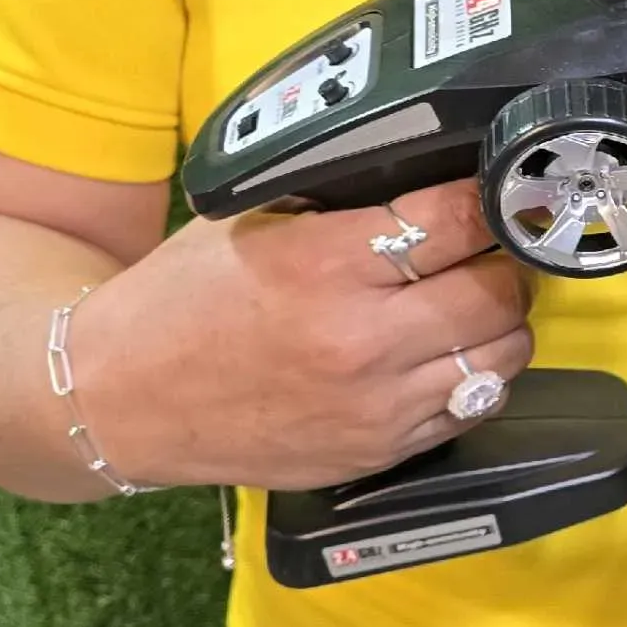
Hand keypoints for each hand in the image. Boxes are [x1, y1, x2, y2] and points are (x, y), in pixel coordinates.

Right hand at [64, 177, 536, 491]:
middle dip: (505, 260)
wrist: (121, 399)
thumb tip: (433, 176)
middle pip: (497, 289)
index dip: (485, 197)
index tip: (495, 190)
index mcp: (326, 264)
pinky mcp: (380, 450)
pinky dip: (479, 375)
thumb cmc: (184, 300)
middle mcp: (361, 338)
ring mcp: (376, 403)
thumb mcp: (252, 221)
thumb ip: (344, 204)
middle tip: (493, 247)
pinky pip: (475, 406)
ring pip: (503, 353)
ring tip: (478, 300)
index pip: (459, 217)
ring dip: (502, 321)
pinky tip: (453, 353)